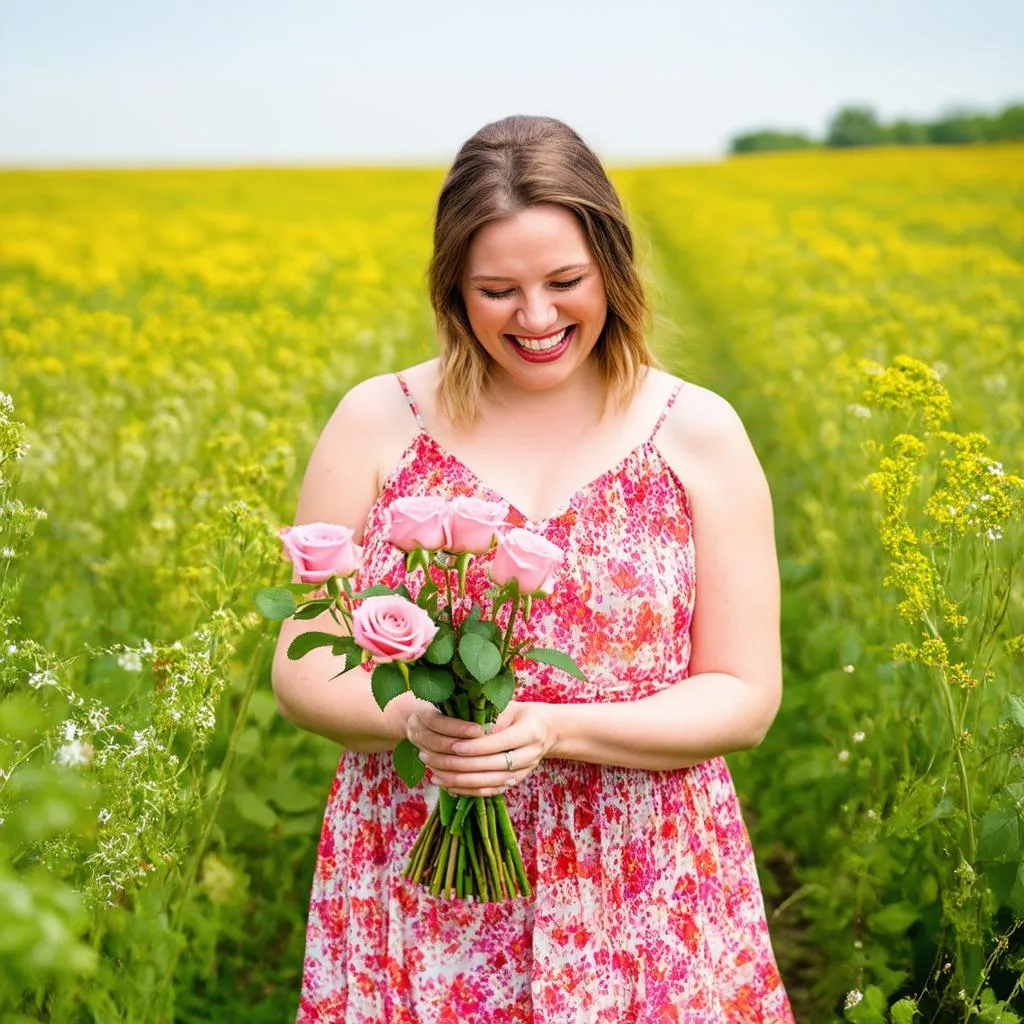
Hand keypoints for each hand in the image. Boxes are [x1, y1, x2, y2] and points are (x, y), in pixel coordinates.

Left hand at [407, 701, 555, 796]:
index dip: (475, 746)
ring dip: (461, 781)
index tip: (453, 745)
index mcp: (530, 732)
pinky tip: (448, 786)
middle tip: (436, 760)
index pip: (498, 743)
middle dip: (462, 765)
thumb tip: (465, 727)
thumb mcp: (510, 707)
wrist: (547, 730)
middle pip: (493, 766)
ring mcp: (524, 771)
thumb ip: (491, 716)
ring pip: (490, 782)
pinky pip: (491, 791)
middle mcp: (530, 754)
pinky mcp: (516, 782)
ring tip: (436, 775)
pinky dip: (469, 791)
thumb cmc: (522, 714)